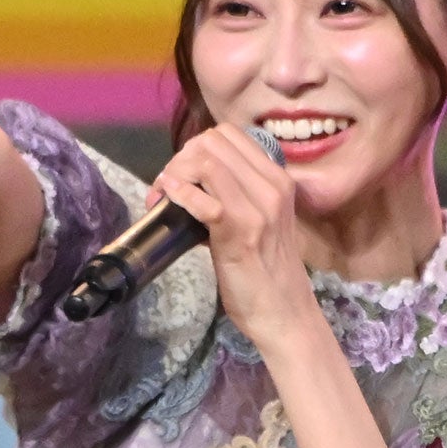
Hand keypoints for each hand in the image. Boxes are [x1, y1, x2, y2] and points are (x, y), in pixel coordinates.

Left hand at [146, 125, 320, 347]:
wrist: (285, 312)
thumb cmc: (268, 271)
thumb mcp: (262, 221)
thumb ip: (237, 196)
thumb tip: (194, 182)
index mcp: (279, 180)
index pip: (229, 135)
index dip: (196, 148)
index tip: (182, 174)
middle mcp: (272, 187)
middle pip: (213, 142)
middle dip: (180, 158)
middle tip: (166, 187)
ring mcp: (258, 208)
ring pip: (205, 161)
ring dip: (174, 173)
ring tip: (162, 197)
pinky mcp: (238, 231)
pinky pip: (201, 197)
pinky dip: (178, 193)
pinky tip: (166, 201)